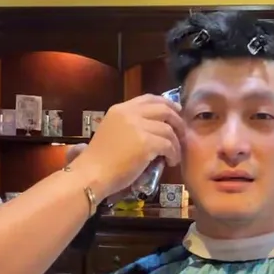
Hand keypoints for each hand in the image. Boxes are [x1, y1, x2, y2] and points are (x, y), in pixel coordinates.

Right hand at [68, 94, 183, 198]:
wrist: (91, 175)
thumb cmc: (99, 160)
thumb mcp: (112, 132)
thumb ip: (130, 125)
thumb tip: (154, 128)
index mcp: (119, 109)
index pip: (148, 98)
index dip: (166, 103)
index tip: (176, 111)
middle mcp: (129, 113)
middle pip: (163, 109)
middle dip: (177, 120)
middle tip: (182, 133)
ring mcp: (138, 127)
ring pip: (168, 129)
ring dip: (176, 142)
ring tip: (173, 154)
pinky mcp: (146, 142)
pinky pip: (169, 145)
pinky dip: (173, 154)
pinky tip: (170, 162)